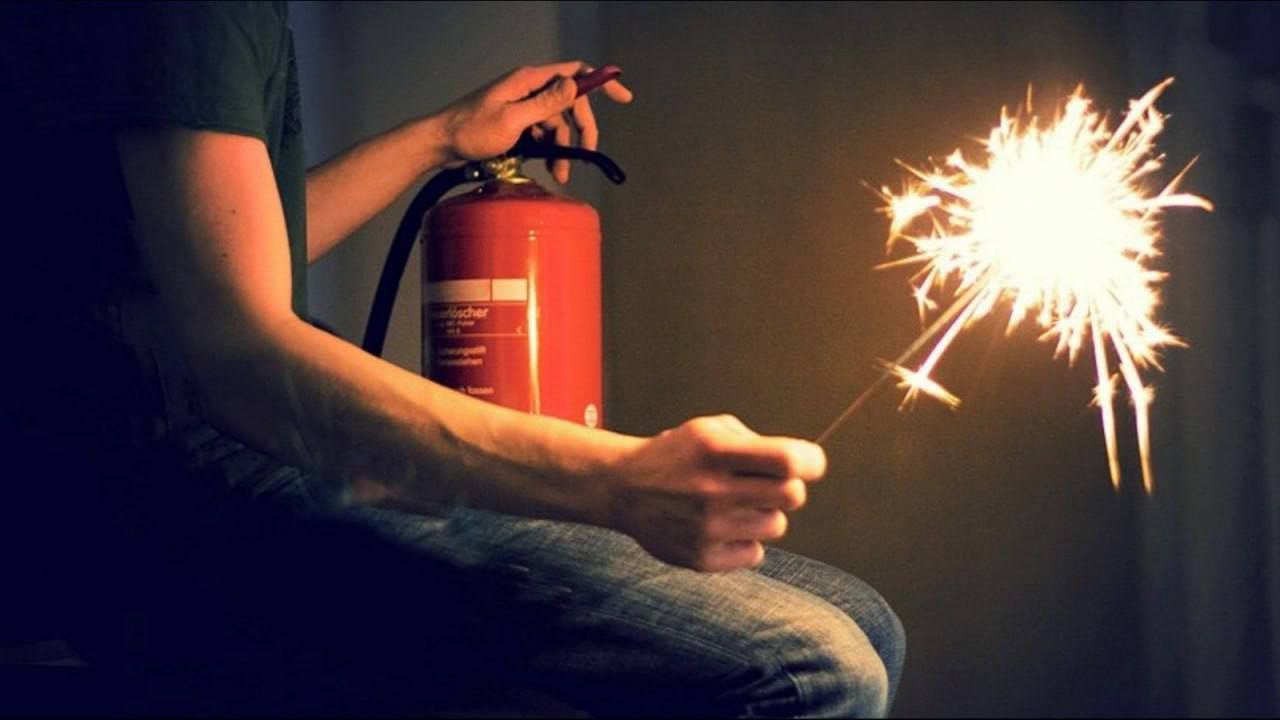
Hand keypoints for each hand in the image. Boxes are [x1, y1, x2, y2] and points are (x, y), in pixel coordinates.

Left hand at [438, 61, 632, 182]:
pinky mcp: (516, 124)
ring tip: (559, 173)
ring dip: (563, 148)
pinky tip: (546, 167)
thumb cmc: (470, 131)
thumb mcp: (512, 120)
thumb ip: (545, 103)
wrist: (440, 145)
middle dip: (581, 129)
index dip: (602, 83)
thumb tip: (574, 86)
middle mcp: (528, 89)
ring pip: (557, 124)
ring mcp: (522, 107)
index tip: (623, 97)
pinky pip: (542, 135)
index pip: (575, 73)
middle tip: (586, 154)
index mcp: (529, 80)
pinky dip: (548, 151)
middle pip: (570, 104)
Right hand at [606, 415, 826, 571]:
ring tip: (736, 504)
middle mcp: (711, 490)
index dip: (810, 462)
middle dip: (790, 488)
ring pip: (776, 525)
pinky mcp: (702, 558)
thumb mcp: (709, 429)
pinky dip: (746, 540)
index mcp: (715, 451)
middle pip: (792, 496)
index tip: (810, 463)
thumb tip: (801, 465)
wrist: (624, 488)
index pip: (787, 460)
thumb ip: (755, 442)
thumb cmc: (677, 454)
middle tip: (772, 484)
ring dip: (766, 514)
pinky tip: (722, 527)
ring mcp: (706, 528)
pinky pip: (755, 553)